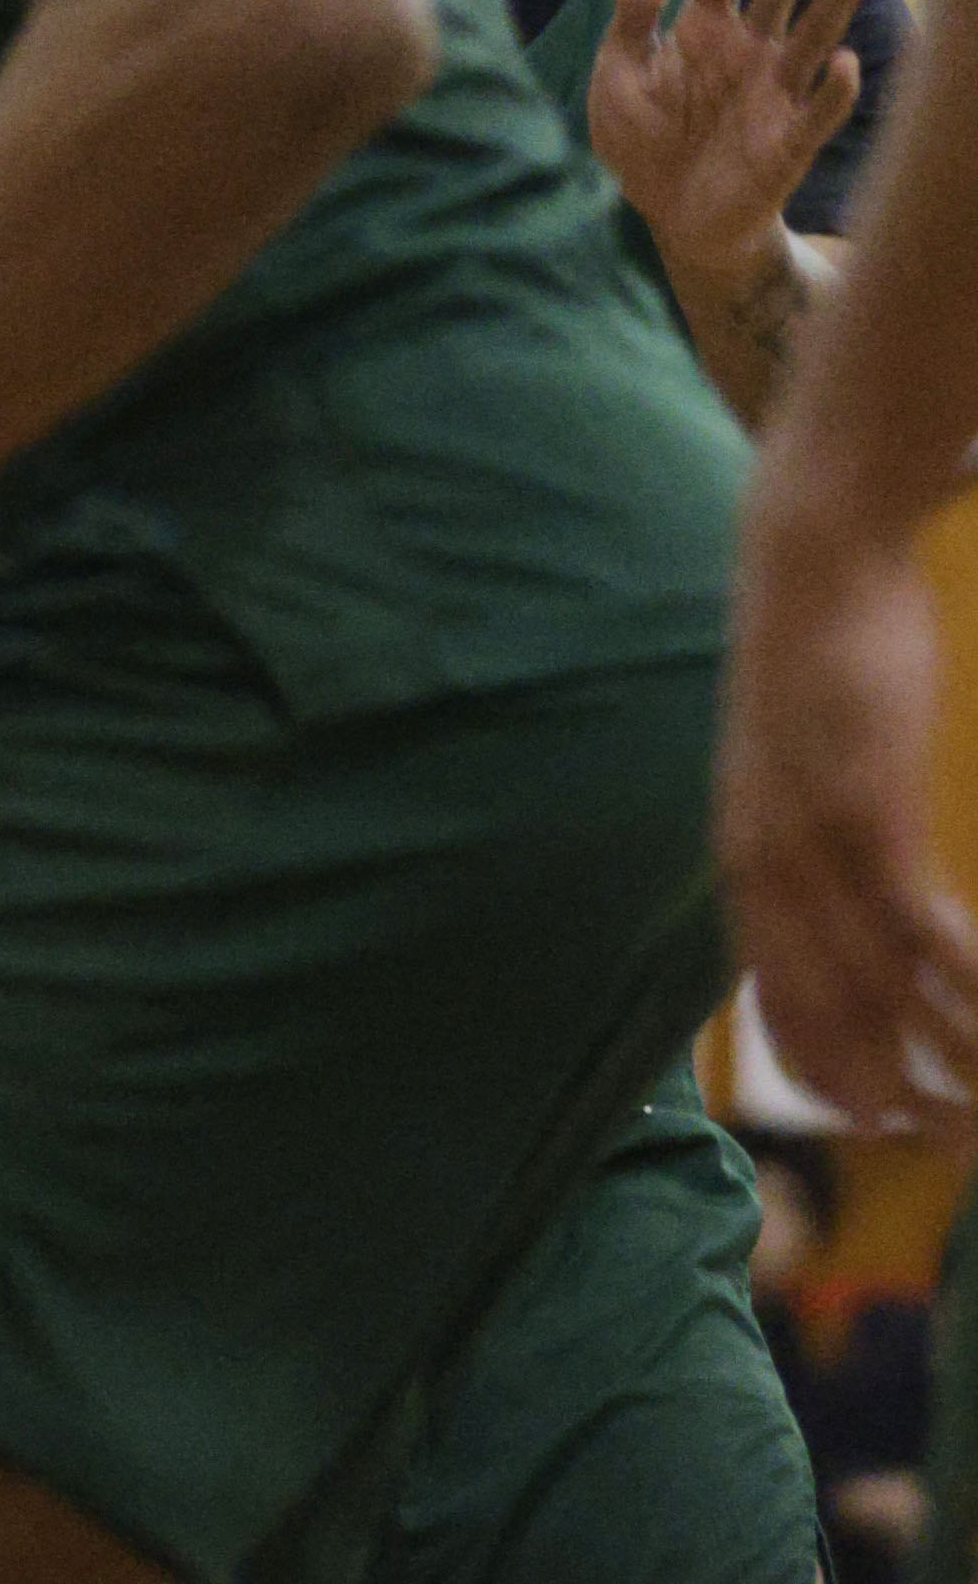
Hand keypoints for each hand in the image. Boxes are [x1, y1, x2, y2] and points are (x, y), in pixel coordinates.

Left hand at [591, 0, 871, 312]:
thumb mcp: (623, 61)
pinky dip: (831, 92)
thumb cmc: (645, 140)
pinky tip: (842, 63)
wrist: (666, 221)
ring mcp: (774, 95)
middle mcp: (750, 51)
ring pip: (812, 33)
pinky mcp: (786, 146)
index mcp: (706, 26)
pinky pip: (814, 115)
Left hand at [722, 495, 977, 1121]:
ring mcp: (814, 841)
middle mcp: (767, 866)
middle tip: (956, 1145)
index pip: (776, 1005)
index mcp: (744, 861)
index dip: (830, 1077)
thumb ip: (799, 831)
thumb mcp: (788, 758)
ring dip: (950, 1060)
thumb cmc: (815, 655)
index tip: (883, 1123)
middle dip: (894, 1097)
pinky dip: (966, 986)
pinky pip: (921, 932)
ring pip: (884, 993)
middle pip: (832, 1020)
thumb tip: (831, 890)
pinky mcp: (869, 808)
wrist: (810, 554)